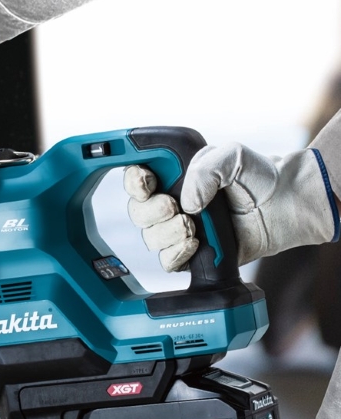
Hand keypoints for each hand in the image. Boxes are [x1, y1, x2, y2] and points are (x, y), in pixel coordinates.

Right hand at [125, 144, 338, 271]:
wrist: (283, 204)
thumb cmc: (258, 176)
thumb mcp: (232, 156)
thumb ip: (205, 169)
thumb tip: (187, 203)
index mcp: (175, 177)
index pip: (138, 180)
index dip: (135, 182)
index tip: (147, 182)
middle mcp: (173, 204)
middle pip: (139, 214)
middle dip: (152, 212)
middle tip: (174, 208)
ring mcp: (180, 231)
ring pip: (152, 239)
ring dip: (169, 234)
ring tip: (193, 227)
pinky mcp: (191, 255)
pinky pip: (168, 262)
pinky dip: (177, 254)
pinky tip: (194, 245)